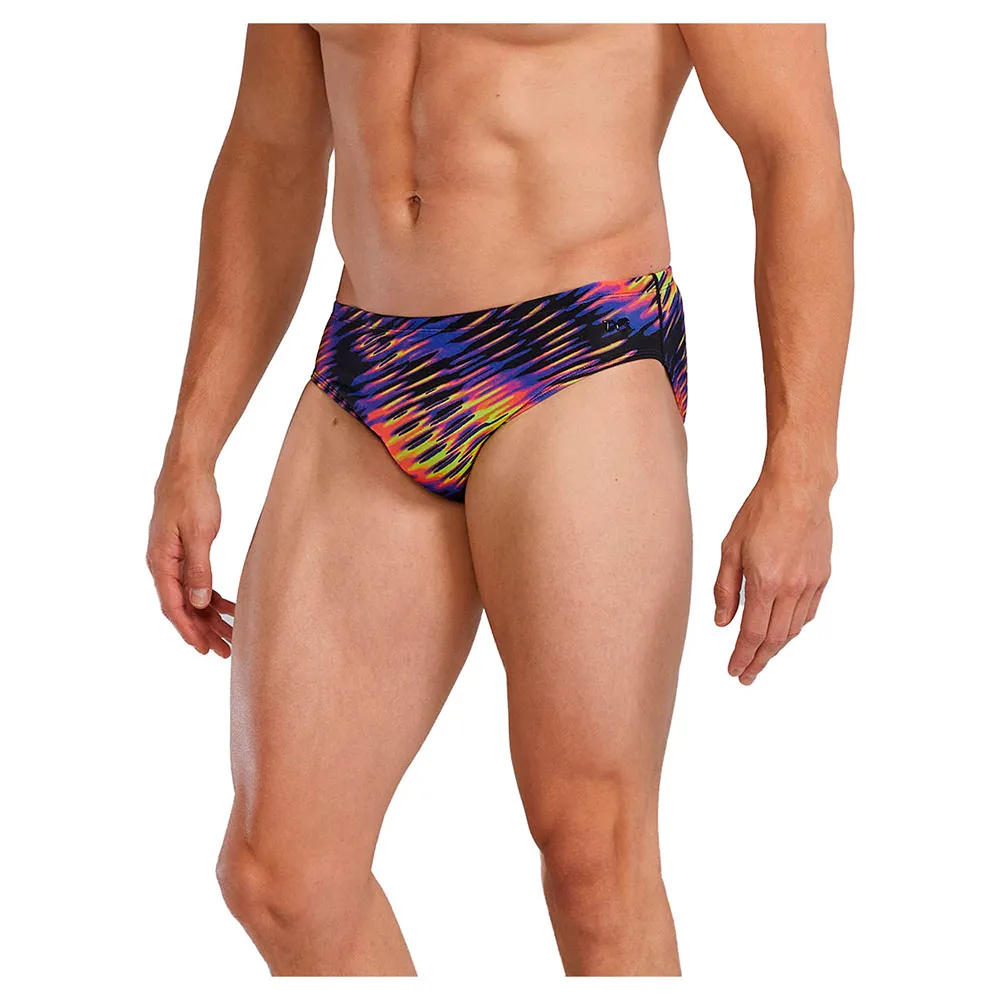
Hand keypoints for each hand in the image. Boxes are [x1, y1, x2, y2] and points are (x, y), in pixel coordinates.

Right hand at [147, 463, 234, 656]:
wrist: (187, 468)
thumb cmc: (193, 496)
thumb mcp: (200, 533)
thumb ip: (199, 568)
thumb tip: (199, 602)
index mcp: (161, 562)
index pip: (173, 606)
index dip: (189, 630)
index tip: (204, 649)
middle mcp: (162, 564)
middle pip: (182, 607)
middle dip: (204, 631)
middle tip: (224, 652)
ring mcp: (172, 559)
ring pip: (191, 597)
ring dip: (210, 618)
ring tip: (231, 637)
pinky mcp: (184, 552)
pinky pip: (197, 582)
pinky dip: (212, 597)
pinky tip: (230, 608)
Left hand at [714, 468, 831, 684]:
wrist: (798, 488)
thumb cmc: (760, 512)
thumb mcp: (729, 549)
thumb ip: (725, 589)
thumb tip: (722, 622)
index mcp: (764, 582)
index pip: (753, 634)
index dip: (743, 657)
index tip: (735, 671)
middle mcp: (791, 588)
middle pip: (775, 639)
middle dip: (759, 660)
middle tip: (747, 675)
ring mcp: (810, 583)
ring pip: (794, 628)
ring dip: (777, 647)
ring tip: (762, 656)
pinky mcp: (823, 575)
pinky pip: (809, 612)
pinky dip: (795, 626)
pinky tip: (784, 630)